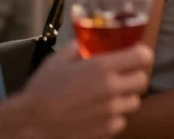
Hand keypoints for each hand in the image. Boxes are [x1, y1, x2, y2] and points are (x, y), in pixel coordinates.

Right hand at [18, 43, 152, 138]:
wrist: (31, 124)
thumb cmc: (42, 90)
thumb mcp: (57, 61)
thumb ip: (76, 49)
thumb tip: (83, 43)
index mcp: (102, 67)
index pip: (143, 56)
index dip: (142, 54)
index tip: (135, 55)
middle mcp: (112, 88)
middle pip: (143, 80)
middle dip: (134, 77)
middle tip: (122, 77)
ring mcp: (111, 112)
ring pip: (134, 102)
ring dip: (125, 98)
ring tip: (109, 97)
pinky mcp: (107, 130)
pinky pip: (121, 121)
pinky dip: (114, 118)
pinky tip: (100, 114)